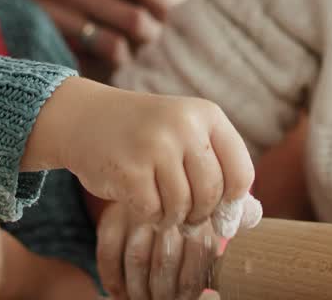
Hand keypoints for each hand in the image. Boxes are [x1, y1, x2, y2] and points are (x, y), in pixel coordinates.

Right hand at [0, 0, 175, 71]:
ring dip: (130, 53)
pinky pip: (86, 57)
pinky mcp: (44, 32)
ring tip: (131, 52)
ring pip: (114, 44)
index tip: (170, 10)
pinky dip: (102, 63)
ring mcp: (57, 10)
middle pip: (135, 17)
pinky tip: (105, 61)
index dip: (164, 1)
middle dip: (153, 33)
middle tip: (154, 37)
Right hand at [25, 78, 255, 227]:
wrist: (84, 118)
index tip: (220, 211)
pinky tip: (141, 201)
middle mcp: (184, 126)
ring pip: (183, 208)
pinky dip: (150, 216)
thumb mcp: (185, 135)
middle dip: (200, 213)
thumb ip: (217, 168)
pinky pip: (155, 213)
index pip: (241, 173)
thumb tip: (247, 218)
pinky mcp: (130, 170)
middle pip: (212, 195)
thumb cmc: (145, 135)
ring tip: (161, 204)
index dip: (233, 202)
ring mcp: (156, 147)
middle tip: (186, 213)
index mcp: (207, 114)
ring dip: (173, 217)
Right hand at [96, 202, 217, 299]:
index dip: (189, 285)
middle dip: (163, 292)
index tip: (182, 299)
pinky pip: (108, 255)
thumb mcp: (200, 233)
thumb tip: (209, 295)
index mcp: (195, 212)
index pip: (197, 252)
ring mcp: (136, 212)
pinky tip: (120, 294)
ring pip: (137, 259)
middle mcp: (166, 208)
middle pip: (165, 259)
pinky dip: (113, 281)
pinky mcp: (111, 217)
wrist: (150, 193)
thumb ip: (203, 257)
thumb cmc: (181, 224)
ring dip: (139, 290)